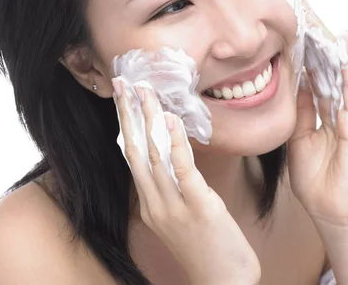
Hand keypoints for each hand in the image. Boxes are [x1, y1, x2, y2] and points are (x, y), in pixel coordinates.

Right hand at [113, 80, 259, 284]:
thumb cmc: (208, 250)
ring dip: (148, 119)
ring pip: (154, 155)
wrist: (223, 284)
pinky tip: (171, 119)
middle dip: (128, 114)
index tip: (123, 99)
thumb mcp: (182, 218)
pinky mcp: (197, 207)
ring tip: (144, 91)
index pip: (133, 157)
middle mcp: (154, 203)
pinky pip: (182, 169)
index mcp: (150, 204)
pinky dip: (175, 142)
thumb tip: (170, 160)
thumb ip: (172, 189)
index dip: (127, 125)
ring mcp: (172, 206)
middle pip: (135, 150)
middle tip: (123, 83)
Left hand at [287, 17, 347, 229]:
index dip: (301, 46)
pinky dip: (347, 63)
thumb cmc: (317, 177)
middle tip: (299, 6)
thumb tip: (290, 83)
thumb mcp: (297, 137)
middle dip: (313, 35)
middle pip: (326, 62)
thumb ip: (298, 110)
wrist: (334, 209)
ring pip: (339, 67)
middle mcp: (340, 104)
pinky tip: (340, 43)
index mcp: (324, 108)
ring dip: (327, 41)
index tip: (287, 22)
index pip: (313, 69)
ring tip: (314, 15)